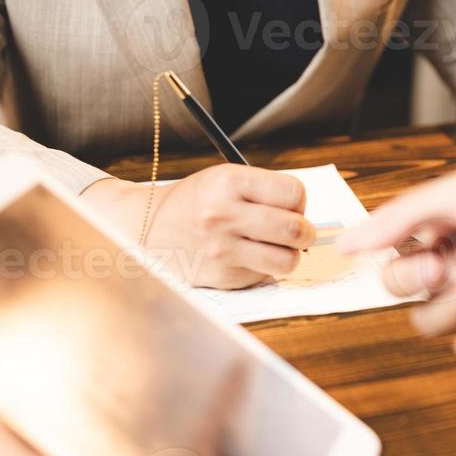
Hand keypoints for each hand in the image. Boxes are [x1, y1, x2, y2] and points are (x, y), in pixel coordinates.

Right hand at [83, 164, 314, 289]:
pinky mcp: (223, 276)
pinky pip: (265, 275)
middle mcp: (224, 215)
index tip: (291, 205)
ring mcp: (223, 249)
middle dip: (305, 232)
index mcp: (228, 182)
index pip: (294, 193)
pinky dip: (265, 268)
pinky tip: (247, 256)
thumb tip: (307, 216)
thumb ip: (266, 191)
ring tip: (277, 247)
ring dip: (290, 255)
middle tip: (299, 232)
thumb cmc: (197, 202)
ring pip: (288, 260)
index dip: (299, 201)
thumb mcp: (225, 179)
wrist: (148, 230)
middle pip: (296, 229)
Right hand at [339, 167, 455, 363]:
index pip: (393, 245)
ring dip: (455, 306)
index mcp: (449, 220)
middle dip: (414, 281)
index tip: (412, 244)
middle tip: (442, 267)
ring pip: (431, 322)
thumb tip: (345, 240)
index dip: (392, 251)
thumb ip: (400, 216)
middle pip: (402, 287)